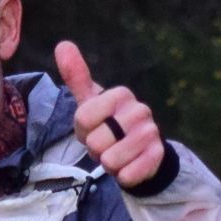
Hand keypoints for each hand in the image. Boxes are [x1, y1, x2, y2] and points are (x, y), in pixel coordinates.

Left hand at [53, 39, 164, 188]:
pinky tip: (130, 167)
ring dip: (109, 164)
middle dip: (96, 149)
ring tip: (118, 154)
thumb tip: (62, 44)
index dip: (83, 130)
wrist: (140, 151)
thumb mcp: (91, 102)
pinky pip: (126, 175)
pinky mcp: (157, 157)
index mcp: (121, 94)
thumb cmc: (108, 124)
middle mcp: (139, 110)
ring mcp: (150, 133)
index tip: (94, 128)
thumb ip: (76, 75)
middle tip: (107, 144)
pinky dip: (123, 176)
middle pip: (95, 141)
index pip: (82, 118)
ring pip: (110, 160)